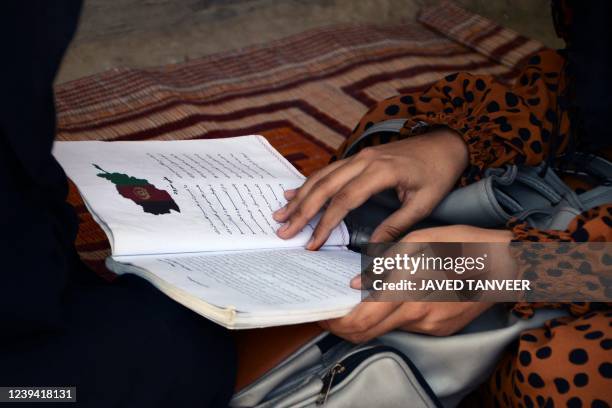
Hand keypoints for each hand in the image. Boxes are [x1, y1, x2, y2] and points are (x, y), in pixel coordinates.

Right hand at [273, 129, 468, 248]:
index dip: (326, 223)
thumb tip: (372, 250)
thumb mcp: (423, 203)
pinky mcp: (358, 157)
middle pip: (325, 187)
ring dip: (300, 197)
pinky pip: (328, 170)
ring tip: (280, 215)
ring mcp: (359, 156)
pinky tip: (293, 193)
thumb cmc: (438, 174)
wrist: (445, 143)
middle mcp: (364, 160)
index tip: (313, 243)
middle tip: (284, 231)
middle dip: (302, 211)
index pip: (344, 200)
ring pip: (322, 176)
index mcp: (381, 171)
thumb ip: (396, 225)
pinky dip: (309, 183)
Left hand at [320, 225, 512, 342]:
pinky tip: (388, 299)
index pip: (361, 320)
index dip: (336, 322)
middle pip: (368, 333)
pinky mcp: (440, 329)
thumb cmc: (466, 244)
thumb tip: (358, 282)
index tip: (322, 314)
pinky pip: (406, 326)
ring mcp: (431, 326)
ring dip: (366, 320)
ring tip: (355, 300)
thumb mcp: (421, 240)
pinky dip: (389, 317)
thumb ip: (386, 263)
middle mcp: (419, 316)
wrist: (508, 266)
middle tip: (329, 313)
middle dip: (343, 327)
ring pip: (386, 330)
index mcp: (411, 292)